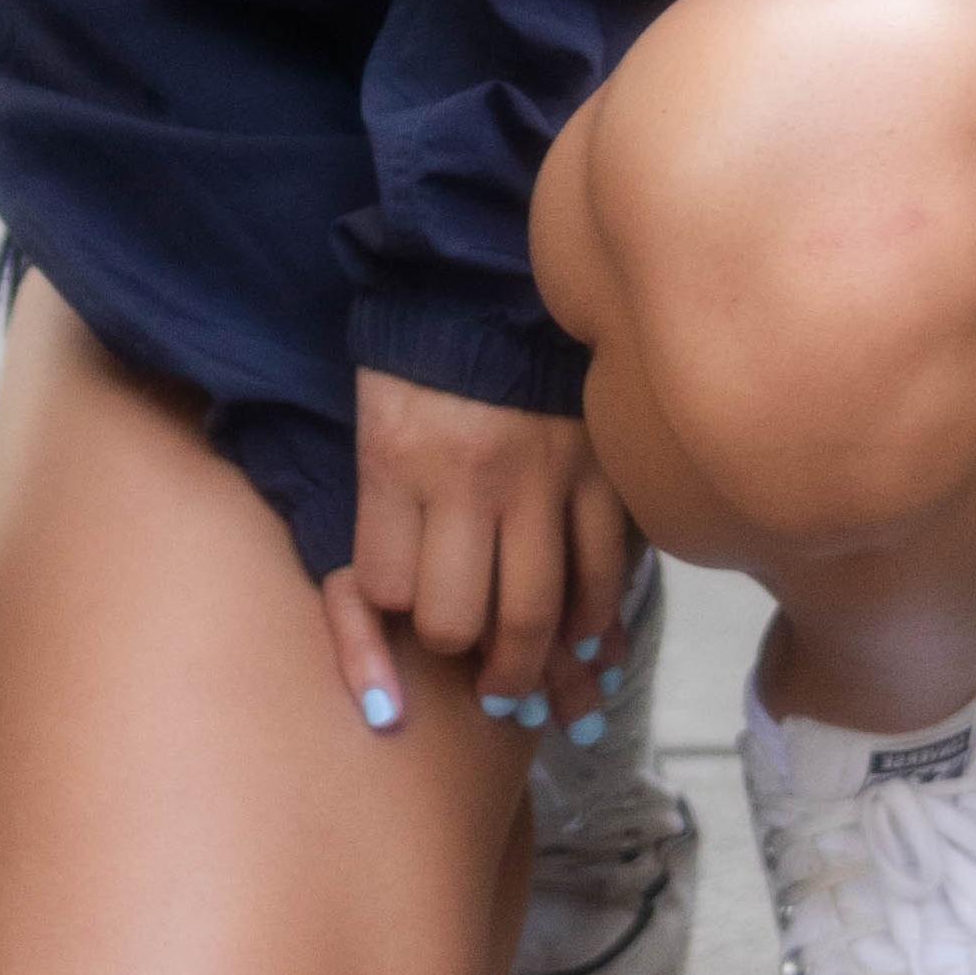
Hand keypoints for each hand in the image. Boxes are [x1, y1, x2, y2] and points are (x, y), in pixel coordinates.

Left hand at [322, 370, 633, 742]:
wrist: (486, 285)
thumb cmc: (414, 366)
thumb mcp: (371, 431)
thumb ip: (384, 516)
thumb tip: (394, 615)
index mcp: (396, 461)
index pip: (387, 588)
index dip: (394, 617)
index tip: (410, 620)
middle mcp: (467, 477)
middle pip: (461, 617)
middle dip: (464, 665)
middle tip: (477, 689)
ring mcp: (541, 476)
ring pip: (537, 610)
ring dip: (529, 665)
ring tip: (522, 686)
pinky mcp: (598, 470)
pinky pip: (604, 569)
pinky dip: (595, 617)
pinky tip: (582, 637)